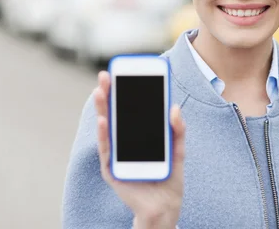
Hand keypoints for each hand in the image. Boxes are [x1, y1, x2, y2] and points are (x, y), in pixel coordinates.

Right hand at [93, 71, 184, 228]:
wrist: (166, 206)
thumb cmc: (170, 177)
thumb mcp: (178, 149)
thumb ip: (178, 129)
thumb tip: (174, 107)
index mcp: (139, 136)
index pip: (129, 110)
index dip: (125, 92)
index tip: (122, 73)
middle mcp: (124, 143)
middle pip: (114, 115)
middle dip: (110, 95)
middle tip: (106, 75)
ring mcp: (117, 156)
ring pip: (107, 128)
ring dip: (102, 109)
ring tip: (100, 91)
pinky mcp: (113, 170)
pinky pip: (107, 150)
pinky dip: (104, 134)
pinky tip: (104, 119)